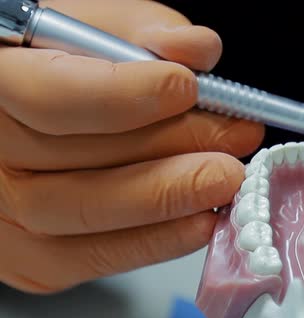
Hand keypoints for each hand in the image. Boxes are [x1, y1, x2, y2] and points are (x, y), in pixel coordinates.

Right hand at [0, 0, 262, 293]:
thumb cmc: (50, 67)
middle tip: (235, 137)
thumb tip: (198, 48)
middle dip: (173, 150)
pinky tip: (198, 220)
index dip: (124, 95)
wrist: (19, 121)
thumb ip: (138, 30)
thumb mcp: (83, 27)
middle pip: (77, 165)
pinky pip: (91, 259)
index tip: (186, 86)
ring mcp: (2, 213)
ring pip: (85, 216)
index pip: (51, 97)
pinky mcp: (28, 255)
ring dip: (170, 201)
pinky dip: (154, 242)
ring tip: (226, 178)